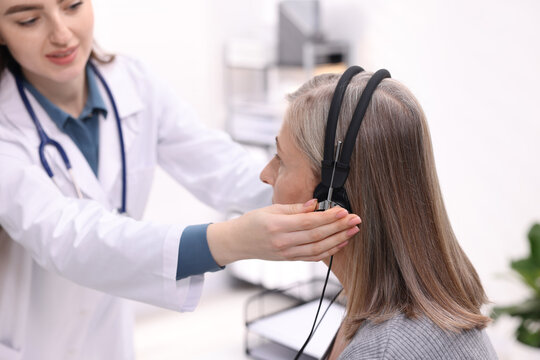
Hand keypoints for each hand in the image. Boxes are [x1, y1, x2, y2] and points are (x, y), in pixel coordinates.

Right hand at [207, 199, 360, 265]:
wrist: (238, 242)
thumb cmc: (252, 223)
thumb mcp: (270, 209)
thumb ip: (294, 208)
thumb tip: (315, 204)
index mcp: (277, 226)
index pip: (309, 222)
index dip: (328, 217)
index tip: (343, 210)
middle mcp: (283, 242)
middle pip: (317, 236)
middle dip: (339, 227)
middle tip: (355, 219)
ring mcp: (287, 254)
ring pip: (318, 249)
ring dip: (338, 240)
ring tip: (353, 231)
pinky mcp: (290, 259)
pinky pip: (313, 257)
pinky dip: (329, 251)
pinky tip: (340, 243)